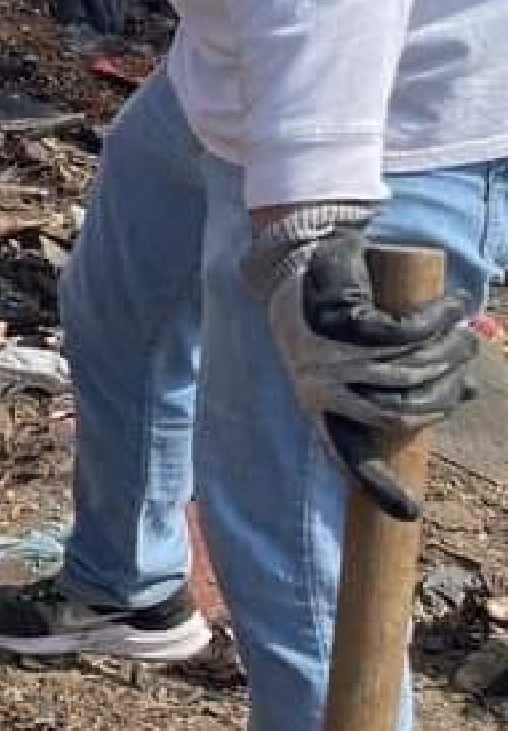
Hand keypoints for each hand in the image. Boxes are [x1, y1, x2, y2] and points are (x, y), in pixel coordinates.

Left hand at [245, 220, 482, 520]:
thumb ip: (398, 379)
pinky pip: (403, 332)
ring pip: (409, 370)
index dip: (375, 485)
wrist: (302, 255)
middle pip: (401, 411)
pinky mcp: (338, 318)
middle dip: (447, 390)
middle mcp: (318, 386)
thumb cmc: (331, 311)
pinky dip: (435, 320)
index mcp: (318, 404)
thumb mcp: (350, 352)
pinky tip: (451, 308)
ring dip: (450, 351)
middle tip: (467, 358)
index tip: (407, 515)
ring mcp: (325, 355)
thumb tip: (468, 393)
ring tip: (464, 332)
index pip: (344, 452)